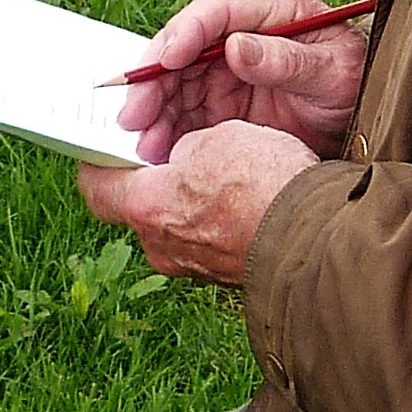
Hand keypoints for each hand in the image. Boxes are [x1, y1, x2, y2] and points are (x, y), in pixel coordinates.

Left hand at [78, 120, 319, 285]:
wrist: (315, 236)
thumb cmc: (264, 186)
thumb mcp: (218, 137)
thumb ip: (187, 147)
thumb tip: (187, 159)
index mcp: (147, 208)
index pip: (96, 187)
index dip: (99, 161)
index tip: (108, 145)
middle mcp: (161, 246)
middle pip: (138, 208)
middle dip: (154, 179)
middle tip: (176, 149)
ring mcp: (193, 267)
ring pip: (176, 225)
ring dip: (191, 200)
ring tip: (226, 170)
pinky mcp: (224, 275)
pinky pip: (209, 240)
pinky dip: (219, 219)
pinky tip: (247, 196)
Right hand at [118, 0, 367, 165]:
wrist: (366, 120)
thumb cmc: (355, 83)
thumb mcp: (333, 72)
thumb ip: (287, 60)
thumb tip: (235, 46)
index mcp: (274, 6)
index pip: (217, 10)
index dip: (186, 32)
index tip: (166, 60)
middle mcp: (243, 30)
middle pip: (184, 47)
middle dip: (154, 81)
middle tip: (135, 116)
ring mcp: (228, 65)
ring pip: (176, 82)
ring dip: (155, 112)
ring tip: (144, 145)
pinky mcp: (221, 100)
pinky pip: (184, 111)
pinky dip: (167, 130)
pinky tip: (157, 153)